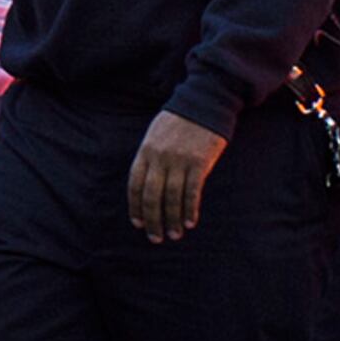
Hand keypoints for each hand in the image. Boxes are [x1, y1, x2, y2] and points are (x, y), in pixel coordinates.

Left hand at [126, 112, 228, 242]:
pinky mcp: (199, 162)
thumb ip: (150, 159)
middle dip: (153, 220)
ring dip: (173, 220)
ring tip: (174, 234)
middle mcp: (159, 158)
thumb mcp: (156, 135)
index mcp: (145, 151)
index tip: (139, 224)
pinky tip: (190, 222)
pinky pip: (192, 191)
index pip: (135, 185)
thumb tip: (147, 187)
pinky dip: (190, 209)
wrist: (204, 102)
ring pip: (172, 197)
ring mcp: (179, 160)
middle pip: (151, 196)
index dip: (135, 207)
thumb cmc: (179, 121)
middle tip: (156, 238)